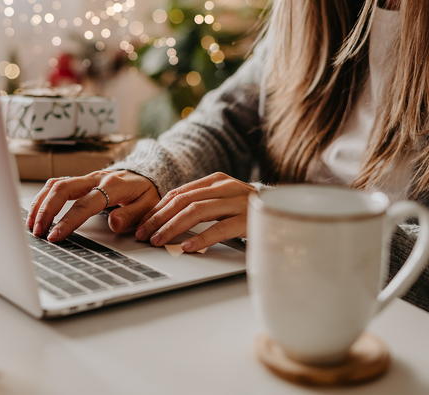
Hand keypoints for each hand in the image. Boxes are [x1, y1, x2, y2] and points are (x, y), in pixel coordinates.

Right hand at [27, 170, 159, 241]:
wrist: (146, 173)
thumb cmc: (146, 191)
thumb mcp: (148, 204)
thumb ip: (132, 214)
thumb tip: (113, 224)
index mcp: (113, 185)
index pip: (85, 203)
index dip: (68, 220)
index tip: (55, 236)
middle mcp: (95, 178)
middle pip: (62, 188)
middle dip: (46, 210)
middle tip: (37, 231)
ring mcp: (86, 178)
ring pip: (55, 184)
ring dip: (40, 204)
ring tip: (31, 225)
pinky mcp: (79, 181)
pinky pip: (56, 184)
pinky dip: (43, 198)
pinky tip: (35, 212)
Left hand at [135, 172, 255, 251]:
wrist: (286, 209)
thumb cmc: (248, 209)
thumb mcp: (222, 200)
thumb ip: (199, 203)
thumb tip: (165, 218)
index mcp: (216, 180)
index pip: (178, 193)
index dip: (157, 209)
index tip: (142, 224)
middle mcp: (225, 187)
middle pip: (183, 201)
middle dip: (159, 218)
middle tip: (144, 235)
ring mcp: (237, 201)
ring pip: (196, 211)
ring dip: (173, 227)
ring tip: (159, 241)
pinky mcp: (248, 219)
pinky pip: (220, 228)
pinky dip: (202, 239)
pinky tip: (188, 248)